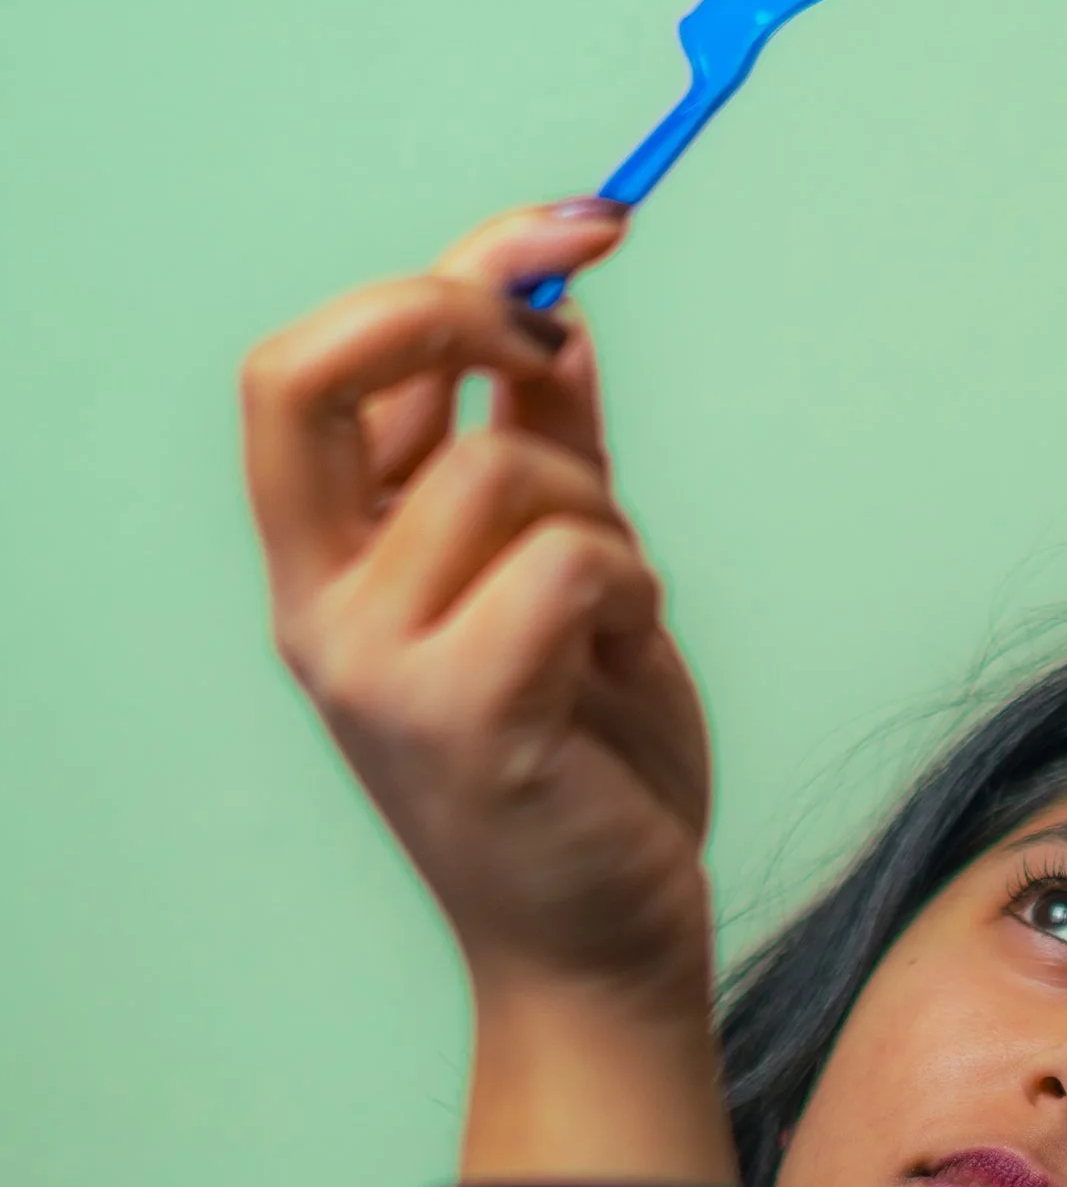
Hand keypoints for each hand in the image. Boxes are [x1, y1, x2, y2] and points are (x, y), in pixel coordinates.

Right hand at [240, 203, 735, 1186]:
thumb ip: (546, 453)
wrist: (611, 955)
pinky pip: (578, 559)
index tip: (579, 231)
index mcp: (330, 568)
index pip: (309, 365)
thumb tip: (558, 314)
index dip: (445, 267)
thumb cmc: (590, 778)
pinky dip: (636, 591)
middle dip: (462, 313)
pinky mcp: (462, 715)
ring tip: (618, 625)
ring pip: (514, 470)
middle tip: (558, 359)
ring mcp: (376, 665)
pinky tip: (626, 666)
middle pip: (324, 369)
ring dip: (611, 522)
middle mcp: (324, 609)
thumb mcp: (571, 585)